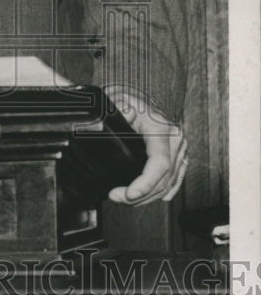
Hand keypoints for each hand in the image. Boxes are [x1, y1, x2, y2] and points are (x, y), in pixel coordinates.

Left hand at [106, 90, 188, 205]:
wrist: (136, 97)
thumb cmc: (126, 99)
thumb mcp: (117, 101)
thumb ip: (118, 109)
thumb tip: (120, 115)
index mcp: (161, 127)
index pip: (160, 163)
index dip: (146, 183)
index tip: (129, 194)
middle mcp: (174, 138)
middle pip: (164, 179)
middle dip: (140, 195)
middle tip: (116, 197)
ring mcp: (178, 148)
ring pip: (168, 184)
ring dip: (146, 197)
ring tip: (124, 198)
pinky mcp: (178, 156)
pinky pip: (174, 181)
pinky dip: (160, 193)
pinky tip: (148, 197)